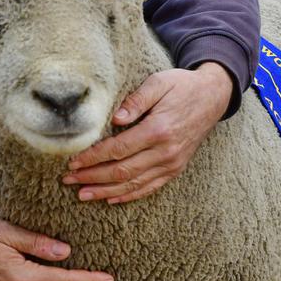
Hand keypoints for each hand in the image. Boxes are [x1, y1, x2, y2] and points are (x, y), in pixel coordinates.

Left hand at [63, 62, 232, 203]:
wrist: (212, 96)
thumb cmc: (180, 85)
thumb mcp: (158, 82)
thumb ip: (136, 100)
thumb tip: (115, 119)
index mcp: (158, 130)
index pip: (118, 149)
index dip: (93, 158)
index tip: (72, 162)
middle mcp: (166, 152)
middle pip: (122, 171)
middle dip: (92, 177)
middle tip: (68, 181)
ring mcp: (172, 163)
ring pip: (134, 184)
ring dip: (106, 191)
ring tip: (83, 194)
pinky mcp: (176, 168)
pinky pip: (150, 187)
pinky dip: (129, 195)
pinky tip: (111, 198)